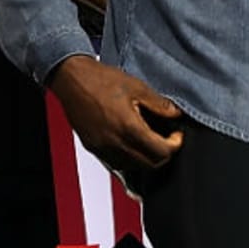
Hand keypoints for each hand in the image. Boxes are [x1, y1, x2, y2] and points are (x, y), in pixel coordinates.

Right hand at [46, 55, 183, 178]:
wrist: (71, 80)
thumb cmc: (100, 80)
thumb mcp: (137, 87)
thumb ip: (159, 104)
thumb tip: (175, 114)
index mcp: (128, 127)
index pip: (161, 152)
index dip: (175, 145)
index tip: (176, 135)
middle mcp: (115, 143)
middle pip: (150, 165)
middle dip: (163, 154)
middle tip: (167, 139)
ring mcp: (103, 148)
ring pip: (134, 167)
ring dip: (146, 158)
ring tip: (149, 140)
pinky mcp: (94, 148)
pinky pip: (117, 163)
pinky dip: (130, 159)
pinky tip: (132, 143)